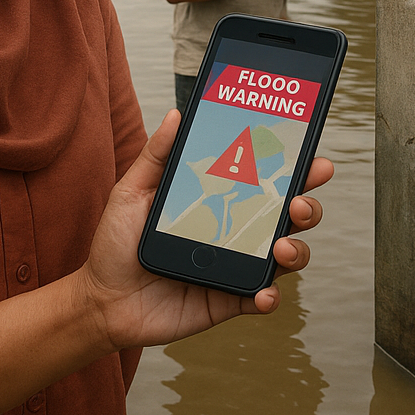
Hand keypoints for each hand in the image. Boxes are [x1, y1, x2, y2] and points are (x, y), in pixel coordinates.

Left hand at [79, 110, 332, 351]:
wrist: (102, 299)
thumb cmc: (118, 241)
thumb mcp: (133, 190)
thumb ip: (157, 154)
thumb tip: (177, 113)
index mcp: (223, 198)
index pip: (267, 178)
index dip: (296, 168)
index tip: (312, 155)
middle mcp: (238, 230)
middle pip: (290, 215)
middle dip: (309, 205)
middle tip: (300, 201)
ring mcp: (237, 266)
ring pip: (287, 255)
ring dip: (296, 249)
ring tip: (281, 246)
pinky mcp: (230, 300)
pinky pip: (261, 298)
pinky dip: (269, 296)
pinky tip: (263, 292)